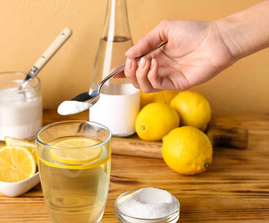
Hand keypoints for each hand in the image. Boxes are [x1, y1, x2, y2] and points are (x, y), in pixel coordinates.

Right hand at [120, 20, 234, 91]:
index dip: (123, 70)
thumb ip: (146, 42)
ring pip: (143, 86)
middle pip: (136, 79)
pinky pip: (156, 86)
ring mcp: (167, 77)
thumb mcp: (164, 29)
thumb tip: (129, 54)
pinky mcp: (176, 84)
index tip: (114, 70)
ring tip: (146, 61)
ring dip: (139, 74)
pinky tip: (155, 64)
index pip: (135, 67)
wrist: (216, 40)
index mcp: (156, 56)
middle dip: (129, 72)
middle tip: (134, 61)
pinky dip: (150, 76)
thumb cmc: (194, 31)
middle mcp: (160, 69)